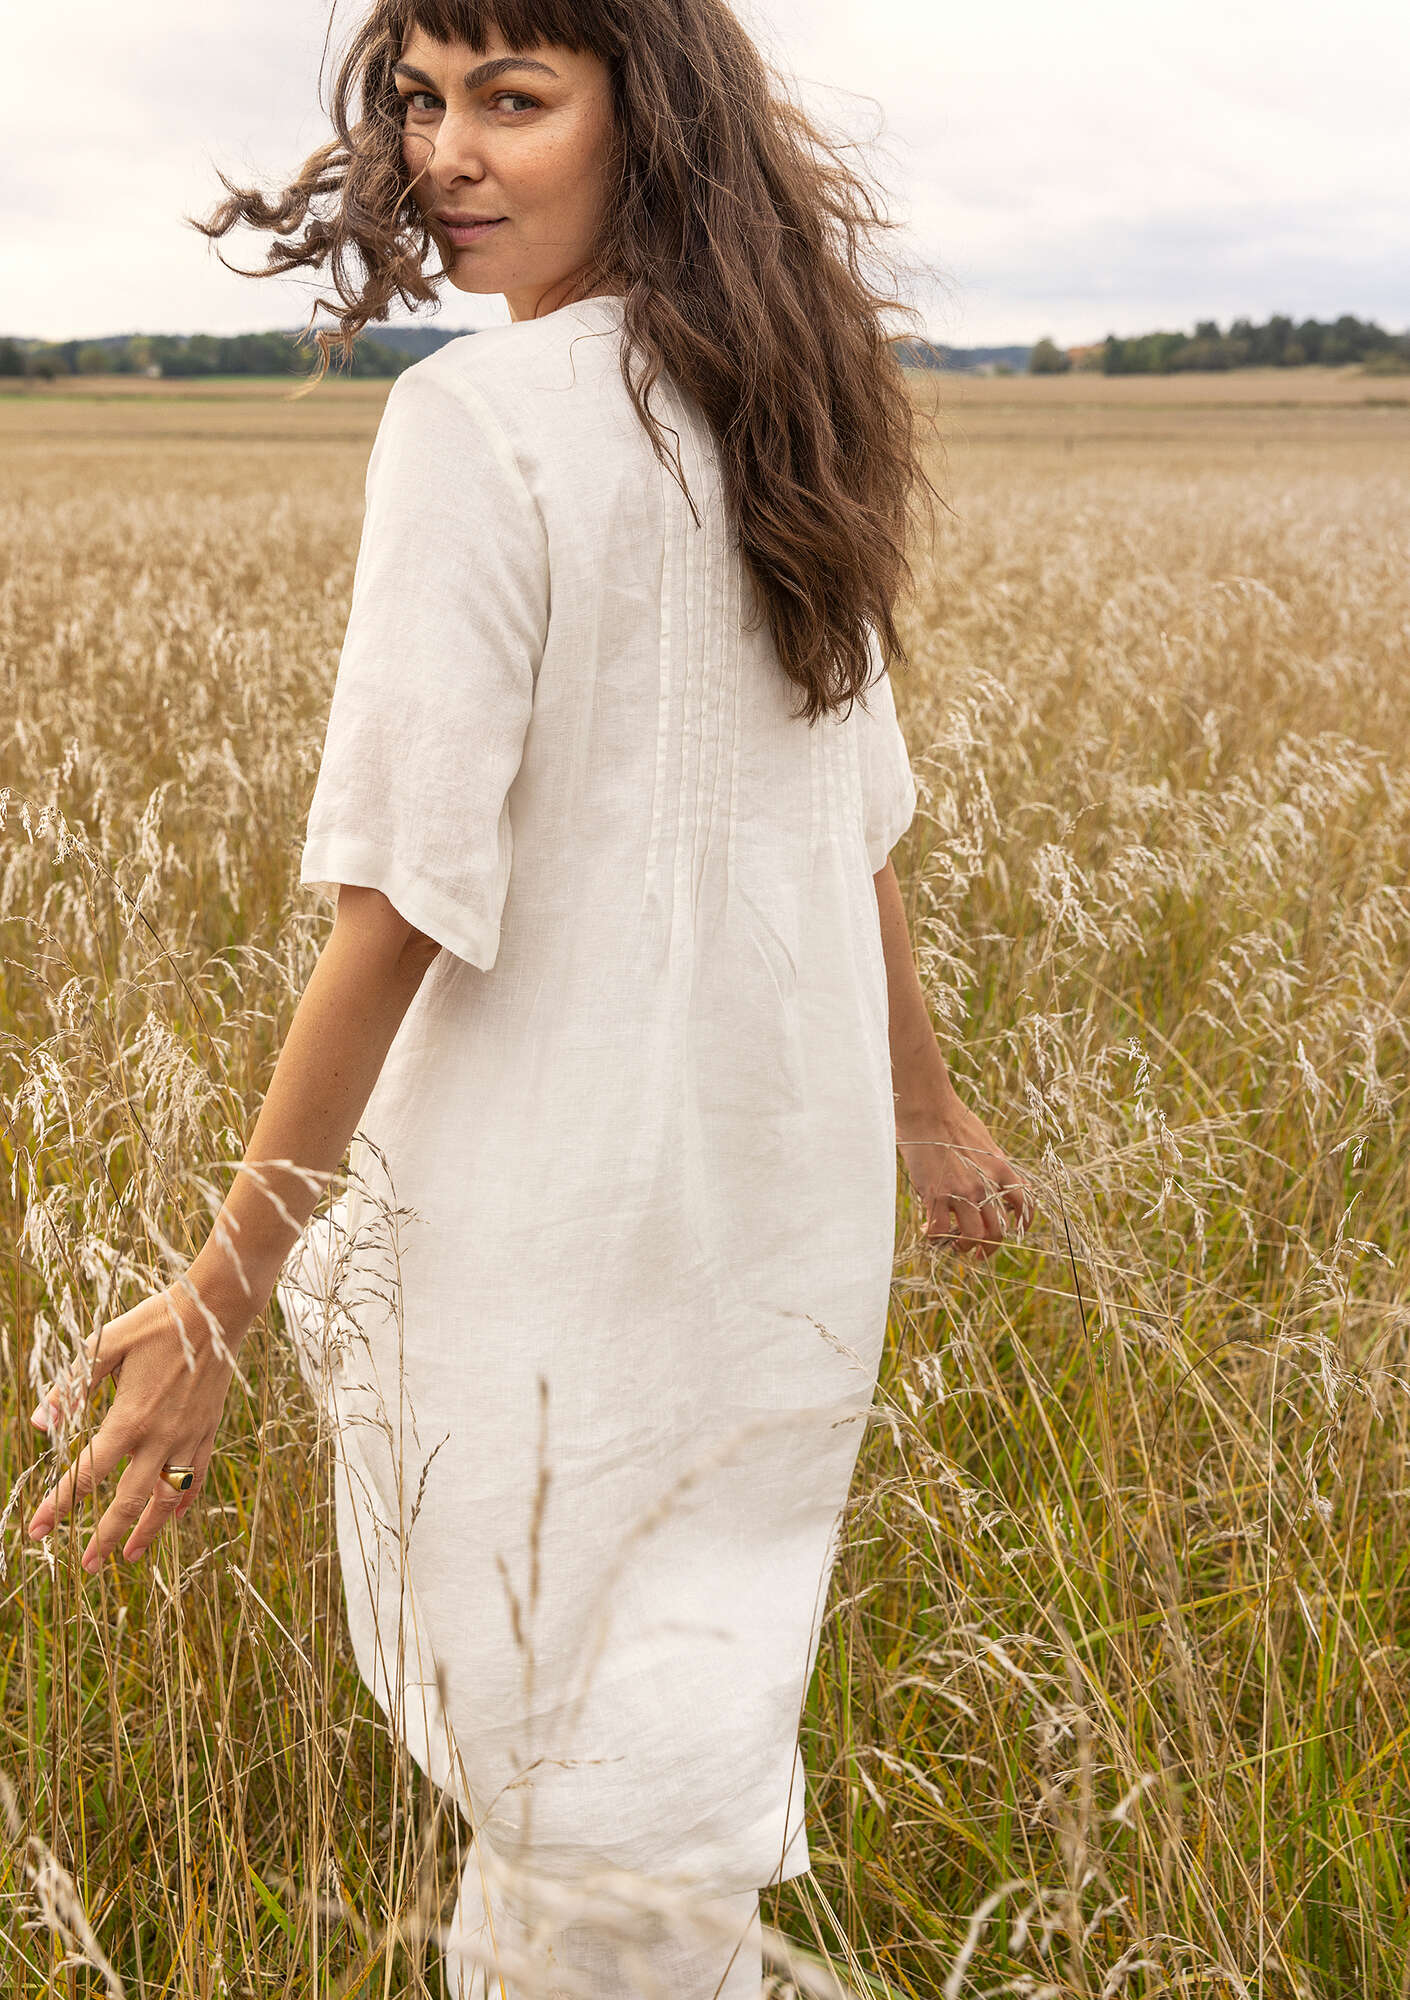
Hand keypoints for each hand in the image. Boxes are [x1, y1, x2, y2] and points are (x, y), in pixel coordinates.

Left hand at [26, 1281, 246, 1572]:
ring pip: (167, 1496)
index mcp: (130, 1417)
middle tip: (88, 1566)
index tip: (37, 1530)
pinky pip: (197, 1475)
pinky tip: (173, 1519)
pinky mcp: (209, 1429)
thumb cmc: (156, 1322)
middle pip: (129, 1500)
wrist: (217, 1309)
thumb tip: (39, 1424)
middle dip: (106, 1537)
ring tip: (131, 1556)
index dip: (58, 1504)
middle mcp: (161, 1436)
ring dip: (147, 1530)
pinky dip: (184, 1501)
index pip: (87, 1474)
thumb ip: (72, 1386)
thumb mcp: (105, 1344)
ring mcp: (189, 1435)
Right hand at [896, 1090, 1033, 1259]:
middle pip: (997, 1231)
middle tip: (979, 1251)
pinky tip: (927, 1228)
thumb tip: (995, 1176)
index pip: (1025, 1204)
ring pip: (971, 1236)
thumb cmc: (952, 1119)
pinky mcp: (936, 1194)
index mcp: (1001, 1169)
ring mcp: (961, 1191)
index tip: (1015, 1232)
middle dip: (989, 1247)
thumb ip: (992, 1164)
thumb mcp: (985, 1141)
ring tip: (954, 1243)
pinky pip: (939, 1229)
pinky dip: (934, 1235)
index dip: (1023, 1224)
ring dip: (963, 1246)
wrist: (928, 1110)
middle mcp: (985, 1184)